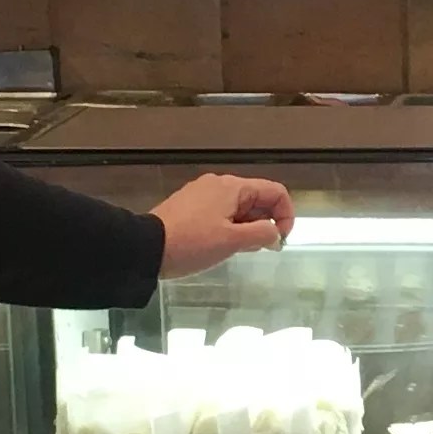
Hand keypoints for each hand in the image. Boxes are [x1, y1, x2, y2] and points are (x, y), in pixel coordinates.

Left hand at [153, 173, 293, 276]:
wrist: (146, 247)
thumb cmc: (192, 243)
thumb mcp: (232, 241)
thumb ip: (262, 234)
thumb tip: (275, 233)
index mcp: (233, 187)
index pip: (275, 192)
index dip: (286, 215)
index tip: (279, 240)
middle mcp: (219, 183)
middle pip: (257, 198)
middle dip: (265, 223)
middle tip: (257, 249)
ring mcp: (202, 193)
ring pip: (239, 207)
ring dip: (247, 227)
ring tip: (236, 250)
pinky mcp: (189, 205)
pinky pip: (220, 212)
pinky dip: (229, 227)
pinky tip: (219, 245)